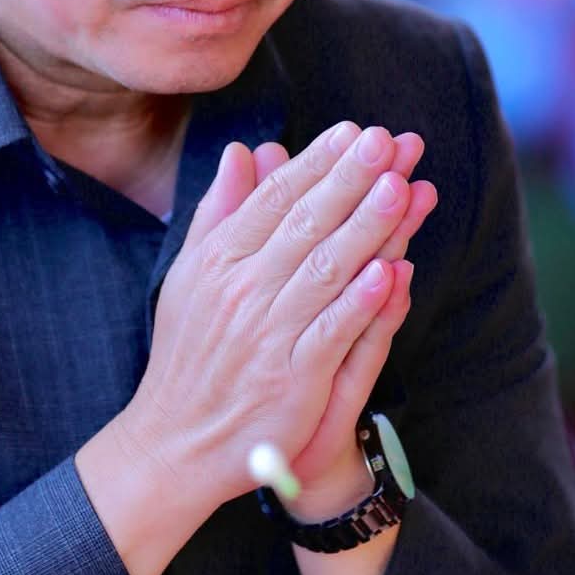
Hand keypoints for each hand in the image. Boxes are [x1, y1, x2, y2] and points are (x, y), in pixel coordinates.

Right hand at [117, 121, 437, 519]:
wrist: (175, 442)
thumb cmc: (190, 355)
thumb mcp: (191, 276)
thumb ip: (219, 213)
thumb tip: (240, 152)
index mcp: (218, 260)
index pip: (274, 199)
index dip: (317, 163)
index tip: (354, 132)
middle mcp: (241, 291)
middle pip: (305, 224)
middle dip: (350, 179)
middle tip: (389, 141)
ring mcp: (267, 335)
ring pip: (325, 270)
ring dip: (366, 227)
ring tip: (400, 187)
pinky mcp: (291, 379)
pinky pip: (332, 332)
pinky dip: (359, 302)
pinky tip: (389, 271)